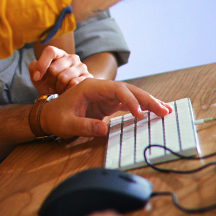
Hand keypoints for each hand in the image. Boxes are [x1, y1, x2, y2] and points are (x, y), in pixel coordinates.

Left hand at [29, 45, 92, 94]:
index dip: (41, 64)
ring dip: (58, 88)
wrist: (67, 99)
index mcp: (59, 54)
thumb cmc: (51, 86)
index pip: (50, 51)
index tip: (37, 78)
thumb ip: (34, 69)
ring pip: (63, 78)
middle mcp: (72, 58)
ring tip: (60, 90)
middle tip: (52, 86)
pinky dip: (67, 91)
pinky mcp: (88, 77)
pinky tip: (67, 92)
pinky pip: (73, 84)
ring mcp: (82, 67)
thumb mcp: (39, 79)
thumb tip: (36, 69)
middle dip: (50, 81)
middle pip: (53, 68)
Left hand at [39, 78, 171, 137]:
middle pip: (128, 90)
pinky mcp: (108, 103)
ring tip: (166, 110)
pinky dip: (141, 108)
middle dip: (147, 99)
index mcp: (90, 86)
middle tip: (164, 110)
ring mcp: (106, 95)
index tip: (139, 113)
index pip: (116, 89)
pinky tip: (154, 112)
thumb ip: (83, 126)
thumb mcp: (67, 123)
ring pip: (131, 95)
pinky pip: (128, 103)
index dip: (130, 100)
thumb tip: (103, 129)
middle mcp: (101, 88)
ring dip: (148, 102)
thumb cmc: (56, 118)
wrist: (49, 116)